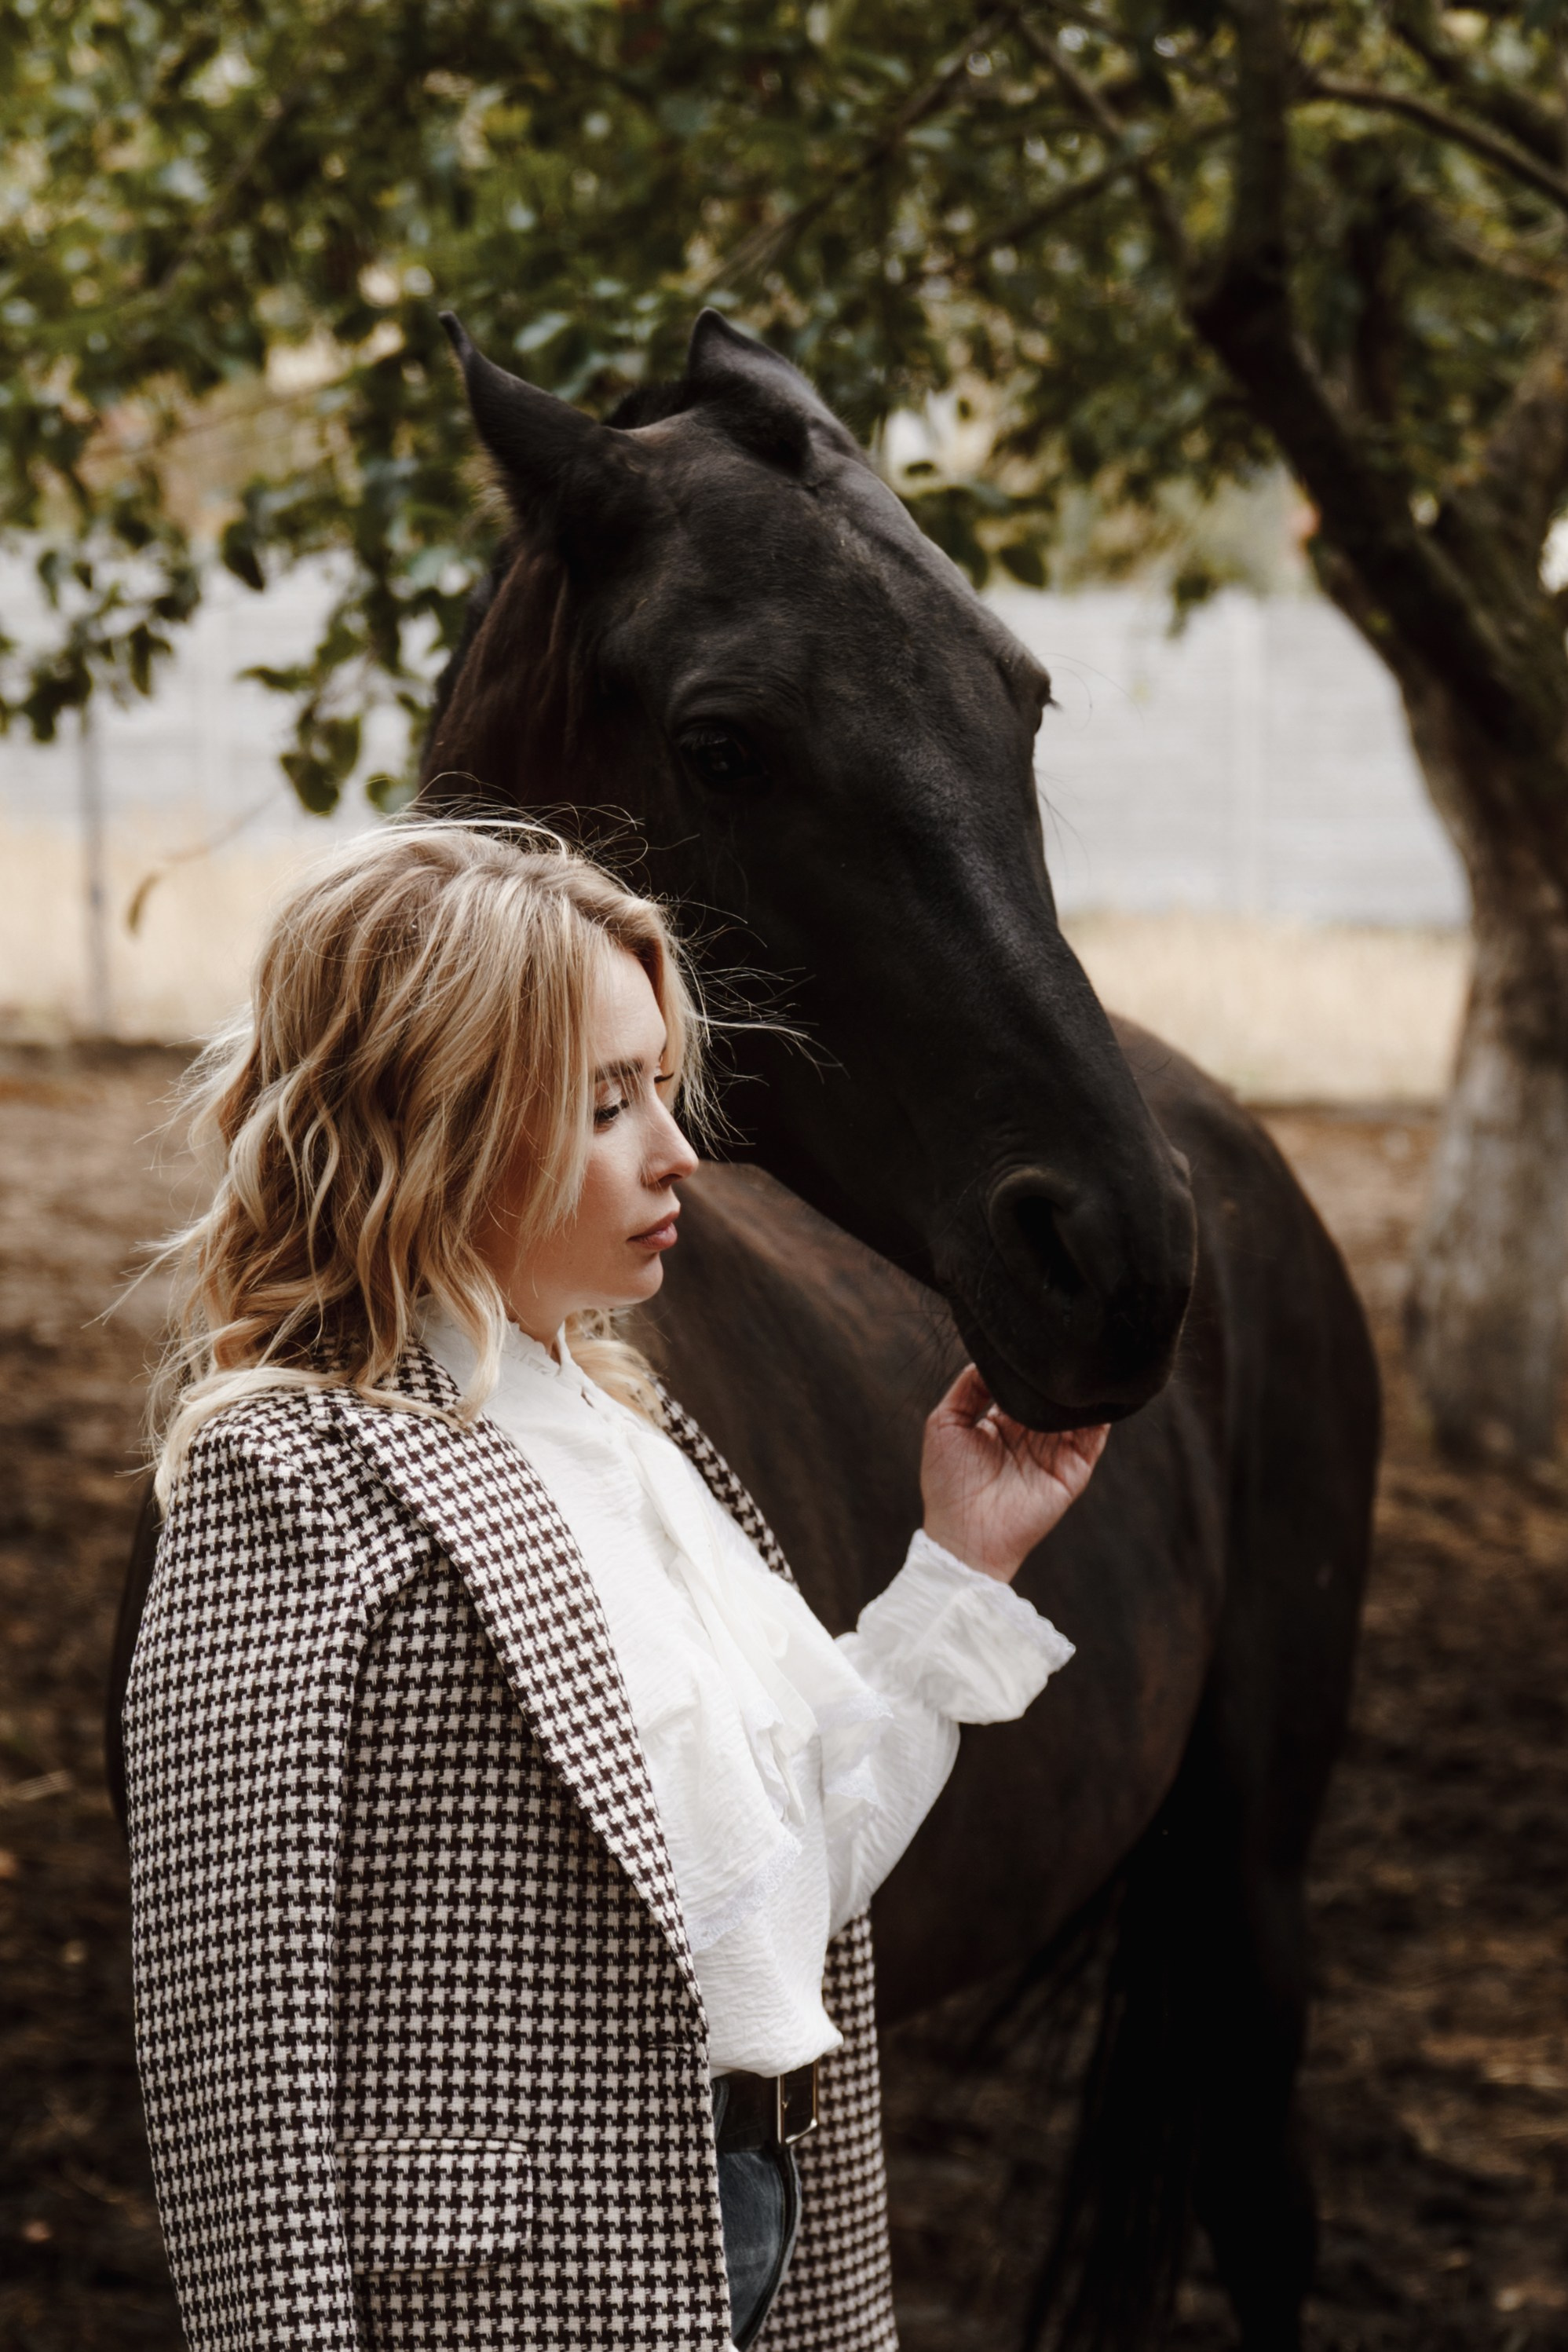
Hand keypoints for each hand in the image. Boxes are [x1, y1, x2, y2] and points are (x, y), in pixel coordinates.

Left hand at [919, 1364, 1108, 1583]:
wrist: (965, 1534)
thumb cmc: (947, 1483)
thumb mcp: (944, 1423)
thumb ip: (967, 1387)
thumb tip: (988, 1357)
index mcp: (1000, 1424)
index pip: (1022, 1388)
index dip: (1027, 1368)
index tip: (1034, 1339)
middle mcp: (1030, 1436)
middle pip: (1050, 1397)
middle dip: (1056, 1376)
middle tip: (1063, 1345)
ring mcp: (1054, 1453)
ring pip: (1075, 1412)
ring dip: (1079, 1391)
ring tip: (1082, 1362)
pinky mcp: (1073, 1471)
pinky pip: (1093, 1437)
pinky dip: (1100, 1415)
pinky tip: (1096, 1393)